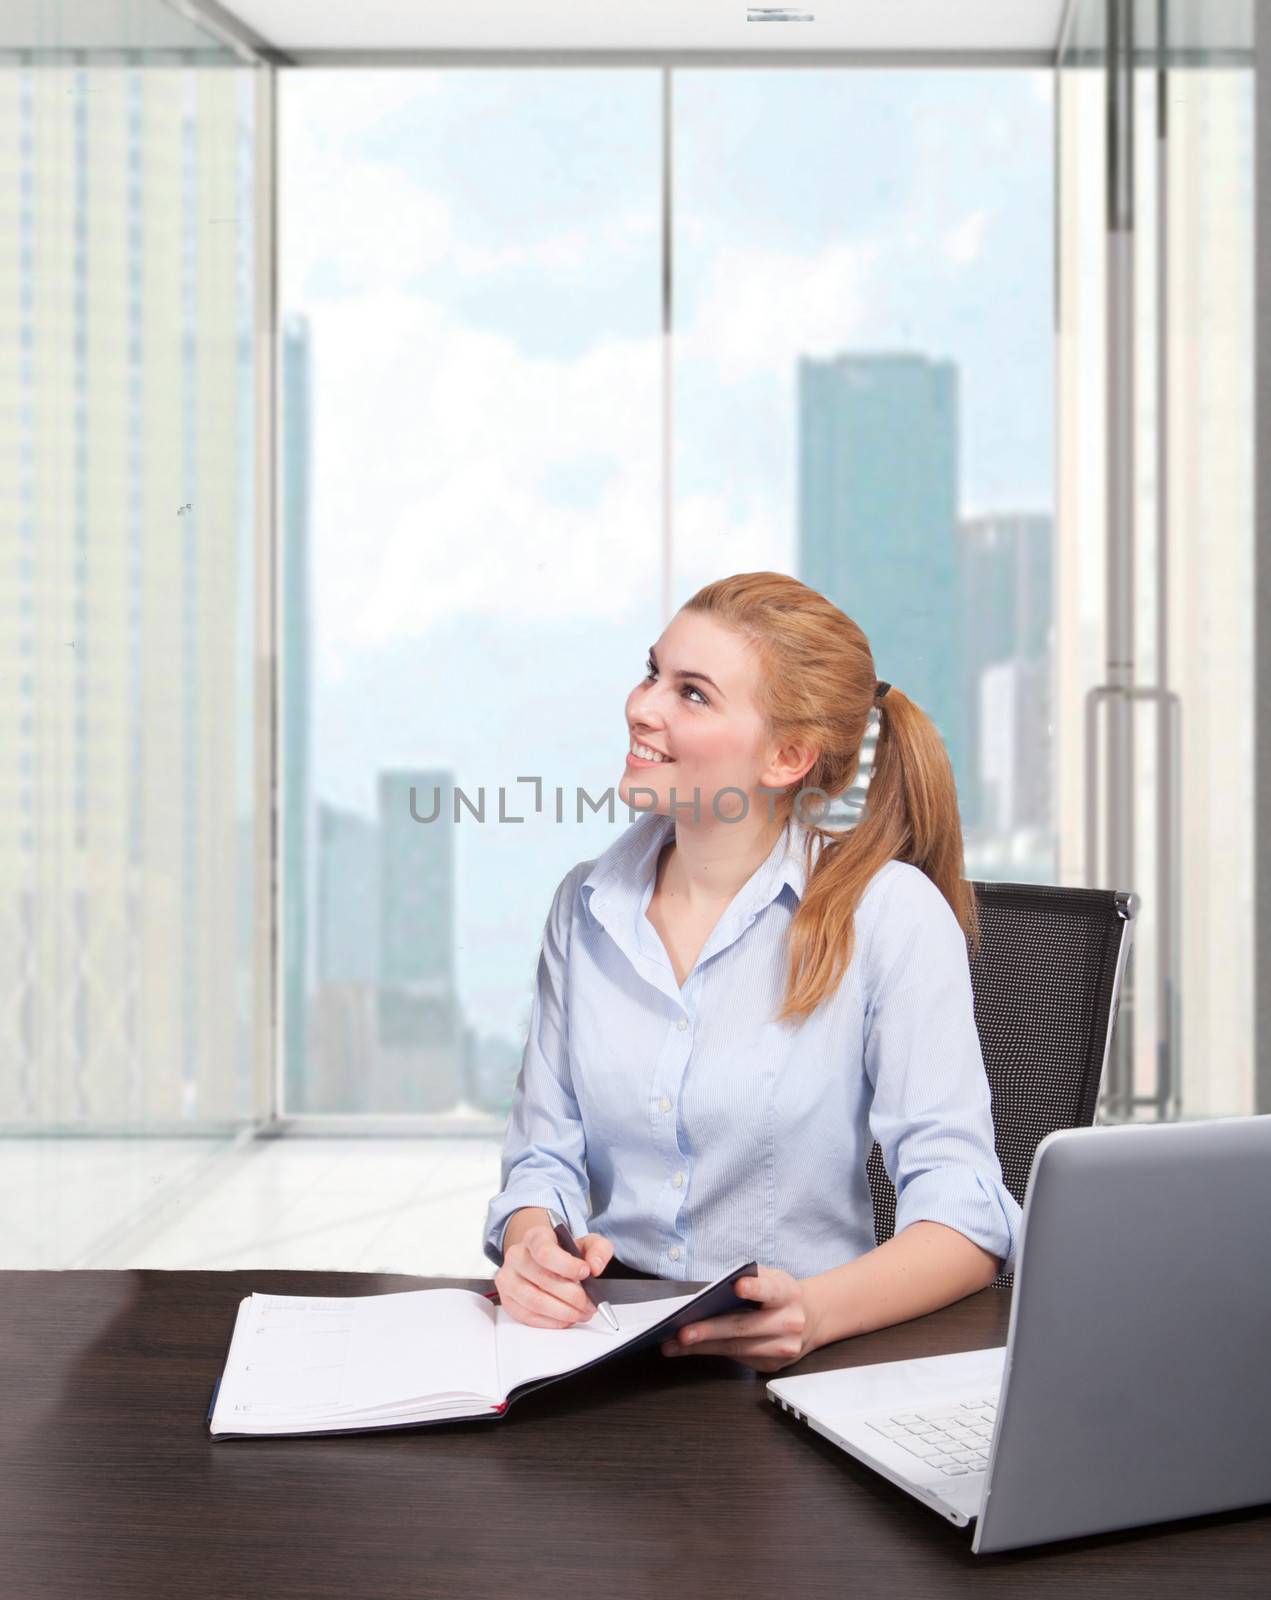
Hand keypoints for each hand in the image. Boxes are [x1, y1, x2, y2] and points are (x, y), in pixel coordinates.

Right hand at [496, 1226, 615, 1328]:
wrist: (542, 1258)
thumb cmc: (563, 1252)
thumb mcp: (586, 1243)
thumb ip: (598, 1250)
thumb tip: (595, 1266)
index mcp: (535, 1237)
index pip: (545, 1252)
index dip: (567, 1266)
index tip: (586, 1273)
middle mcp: (517, 1255)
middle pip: (544, 1280)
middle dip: (573, 1297)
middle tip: (590, 1303)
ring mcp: (508, 1278)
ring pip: (535, 1302)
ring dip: (564, 1312)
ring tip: (580, 1313)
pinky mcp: (507, 1299)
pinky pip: (529, 1316)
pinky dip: (551, 1322)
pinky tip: (565, 1318)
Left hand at [659, 1265, 819, 1373]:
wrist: (811, 1318)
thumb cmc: (782, 1295)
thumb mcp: (773, 1277)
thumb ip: (750, 1278)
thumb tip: (712, 1291)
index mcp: (787, 1293)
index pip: (771, 1290)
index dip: (755, 1289)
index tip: (738, 1287)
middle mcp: (788, 1322)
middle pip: (744, 1327)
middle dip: (709, 1330)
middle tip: (682, 1332)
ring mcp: (782, 1347)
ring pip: (736, 1348)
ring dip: (702, 1347)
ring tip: (674, 1344)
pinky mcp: (772, 1365)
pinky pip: (737, 1359)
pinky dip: (712, 1352)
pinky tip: (690, 1349)